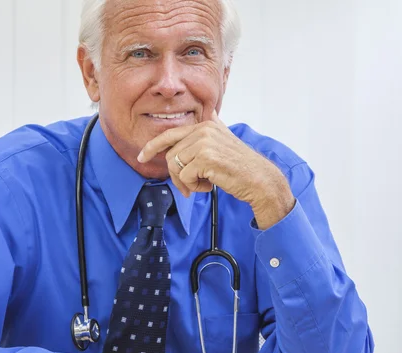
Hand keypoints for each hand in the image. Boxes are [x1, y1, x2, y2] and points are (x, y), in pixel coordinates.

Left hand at [137, 111, 295, 228]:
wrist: (259, 179)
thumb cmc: (242, 166)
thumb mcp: (226, 140)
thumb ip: (213, 129)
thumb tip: (207, 117)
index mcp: (206, 125)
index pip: (171, 134)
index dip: (153, 146)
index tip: (141, 156)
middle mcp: (204, 130)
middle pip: (171, 154)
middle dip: (175, 175)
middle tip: (187, 187)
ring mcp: (204, 143)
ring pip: (175, 166)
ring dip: (186, 182)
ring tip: (203, 185)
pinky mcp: (205, 158)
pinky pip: (184, 176)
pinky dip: (193, 187)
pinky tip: (209, 186)